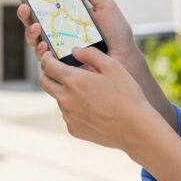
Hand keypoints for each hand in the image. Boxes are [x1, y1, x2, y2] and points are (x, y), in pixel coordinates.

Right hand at [14, 0, 139, 66]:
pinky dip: (41, 50)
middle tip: (24, 5)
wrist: (125, 58)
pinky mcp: (60, 66)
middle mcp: (58, 33)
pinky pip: (43, 59)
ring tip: (36, 25)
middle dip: (24, 12)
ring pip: (34, 39)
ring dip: (30, 30)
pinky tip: (45, 45)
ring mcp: (57, 50)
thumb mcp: (106, 6)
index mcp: (67, 18)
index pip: (43, 6)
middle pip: (33, 21)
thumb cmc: (117, 34)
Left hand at [39, 46, 157, 153]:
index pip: (47, 65)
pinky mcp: (73, 129)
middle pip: (44, 82)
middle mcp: (65, 99)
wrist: (135, 129)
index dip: (47, 57)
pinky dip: (73, 108)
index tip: (51, 55)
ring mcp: (68, 116)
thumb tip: (74, 51)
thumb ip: (90, 54)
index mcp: (73, 80)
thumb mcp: (113, 66)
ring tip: (85, 90)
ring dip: (64, 91)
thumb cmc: (127, 95)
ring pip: (57, 98)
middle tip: (57, 69)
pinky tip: (92, 107)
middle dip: (47, 72)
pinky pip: (67, 114)